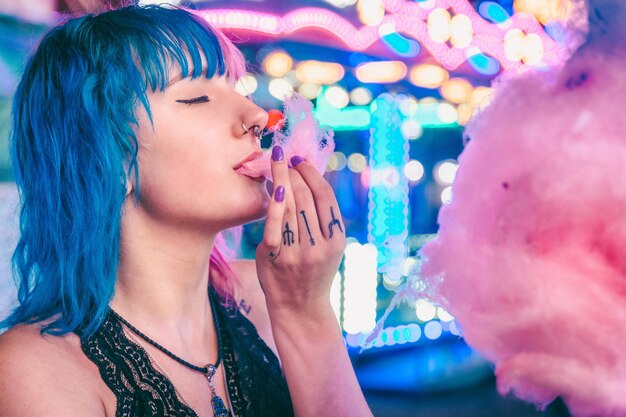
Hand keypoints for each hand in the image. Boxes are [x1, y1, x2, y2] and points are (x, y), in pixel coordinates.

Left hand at [255, 146, 345, 316]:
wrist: (300, 308)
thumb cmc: (313, 272)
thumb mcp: (328, 247)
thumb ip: (320, 218)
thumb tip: (305, 179)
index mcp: (336, 239)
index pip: (325, 196)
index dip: (311, 173)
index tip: (300, 160)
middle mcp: (319, 245)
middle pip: (306, 197)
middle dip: (294, 172)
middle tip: (283, 159)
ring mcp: (297, 253)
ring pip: (289, 207)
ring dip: (280, 180)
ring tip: (275, 166)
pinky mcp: (274, 259)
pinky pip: (272, 227)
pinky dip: (272, 205)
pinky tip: (271, 187)